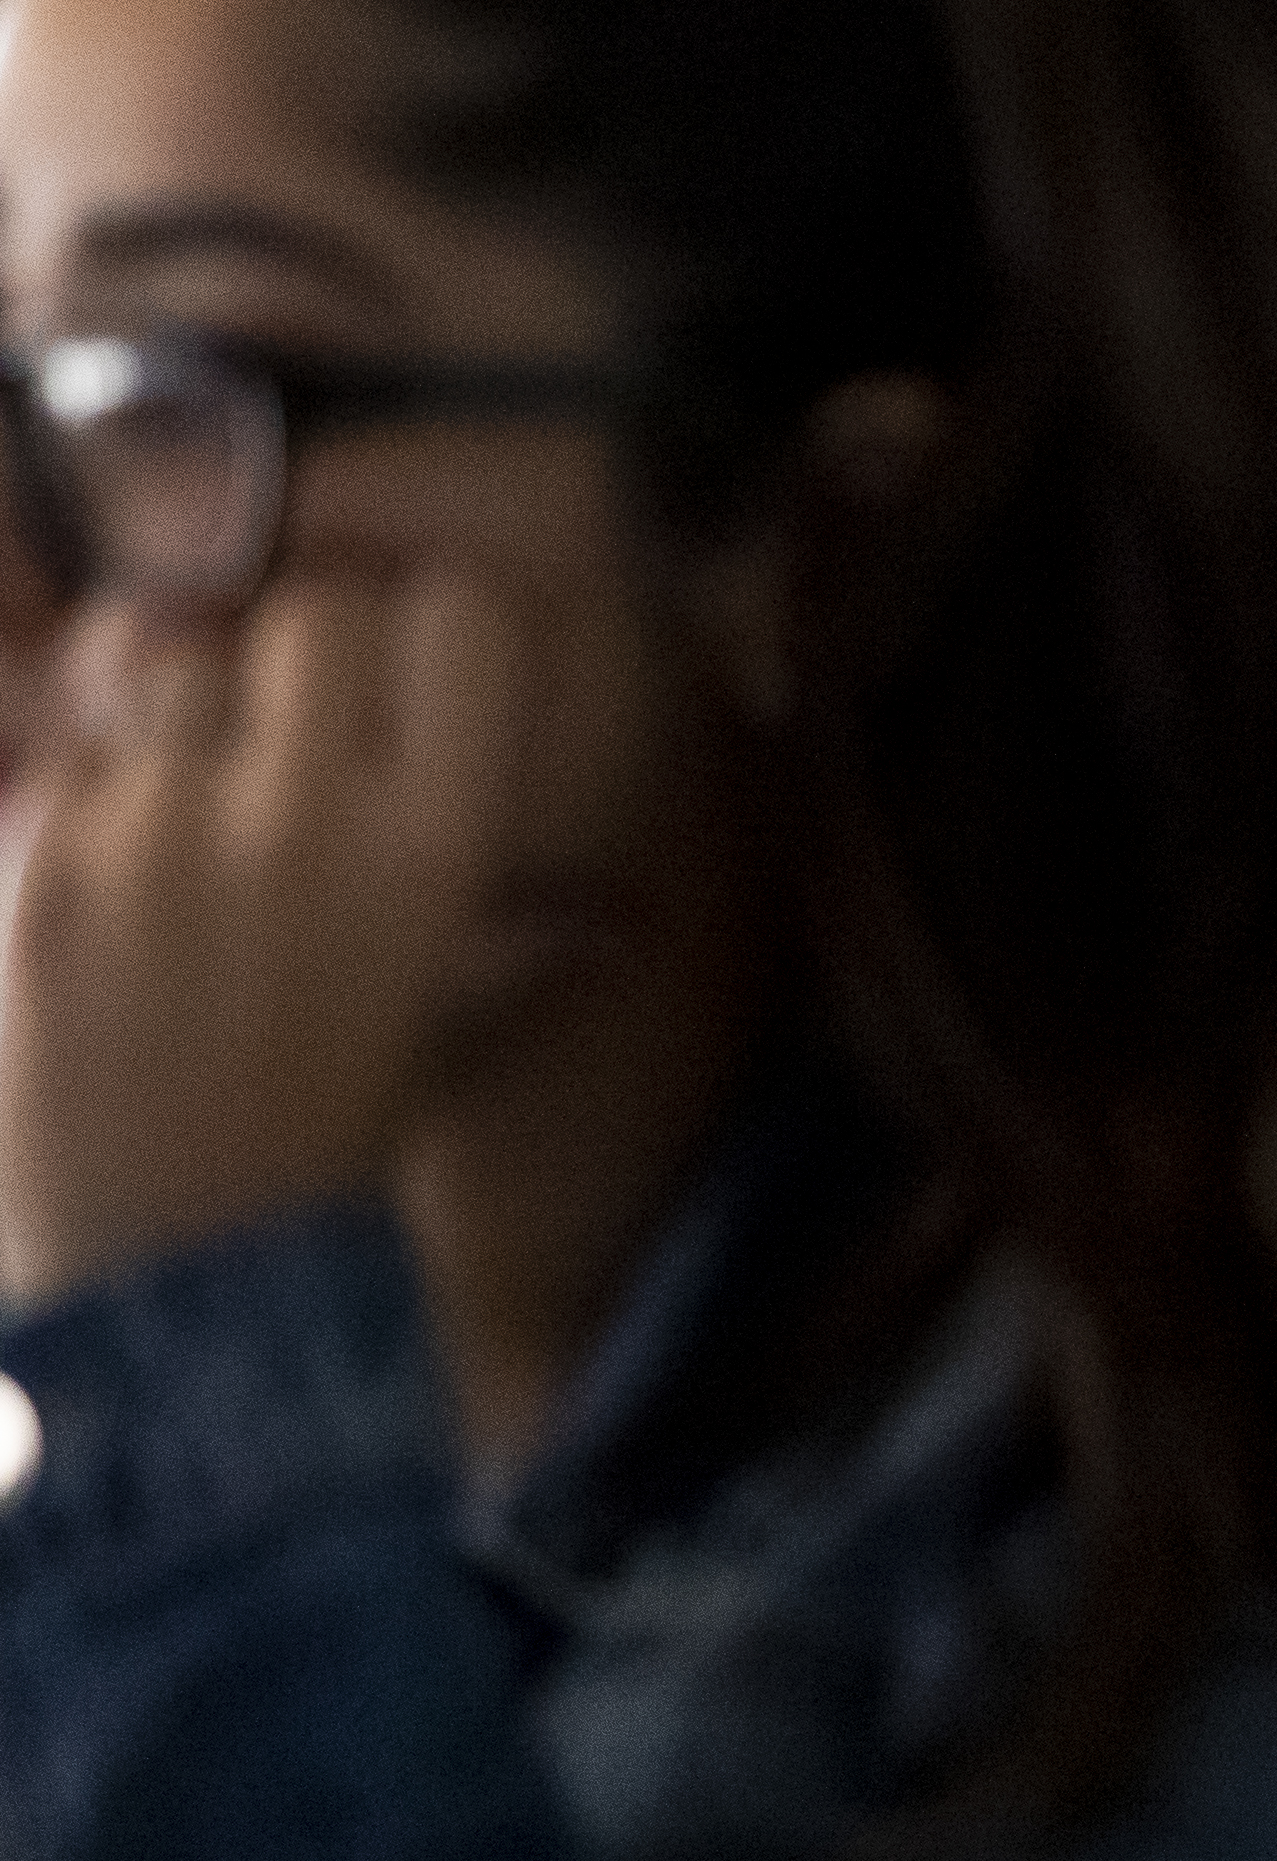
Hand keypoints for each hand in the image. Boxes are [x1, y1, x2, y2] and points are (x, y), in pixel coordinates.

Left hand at [0, 574, 532, 1304]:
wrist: (176, 1250)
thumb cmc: (332, 1124)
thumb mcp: (455, 1016)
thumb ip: (537, 942)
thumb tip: (634, 922)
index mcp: (438, 843)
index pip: (462, 615)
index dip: (432, 623)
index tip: (405, 667)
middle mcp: (313, 818)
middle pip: (312, 610)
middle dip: (295, 648)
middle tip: (279, 719)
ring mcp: (167, 836)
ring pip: (169, 661)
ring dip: (176, 712)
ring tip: (178, 799)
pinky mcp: (46, 867)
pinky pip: (72, 756)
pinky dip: (86, 794)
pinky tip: (109, 874)